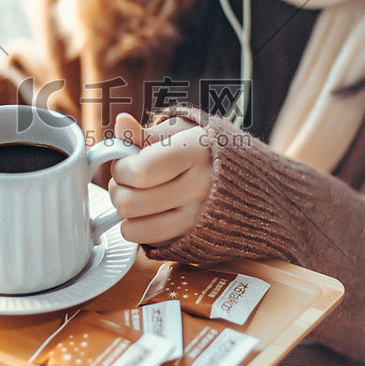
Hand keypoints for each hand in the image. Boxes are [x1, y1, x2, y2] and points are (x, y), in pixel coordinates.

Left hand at [108, 112, 211, 245]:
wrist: (246, 179)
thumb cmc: (204, 149)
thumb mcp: (180, 131)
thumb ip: (146, 132)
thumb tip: (121, 122)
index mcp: (195, 152)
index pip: (141, 171)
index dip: (121, 168)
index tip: (125, 162)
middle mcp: (200, 188)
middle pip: (131, 202)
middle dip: (118, 189)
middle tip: (127, 181)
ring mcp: (197, 218)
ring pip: (134, 227)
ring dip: (126, 213)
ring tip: (136, 197)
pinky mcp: (193, 239)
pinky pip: (148, 242)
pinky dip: (139, 229)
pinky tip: (149, 213)